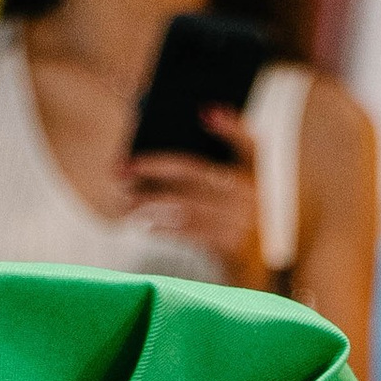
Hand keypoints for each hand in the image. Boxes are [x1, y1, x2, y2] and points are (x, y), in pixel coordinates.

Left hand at [125, 110, 268, 283]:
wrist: (257, 270)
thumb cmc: (235, 221)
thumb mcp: (236, 190)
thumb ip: (214, 163)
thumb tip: (169, 145)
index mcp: (254, 173)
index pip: (248, 141)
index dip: (229, 125)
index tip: (202, 110)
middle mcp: (251, 194)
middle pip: (195, 171)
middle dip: (154, 166)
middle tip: (123, 167)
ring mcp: (240, 222)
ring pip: (185, 203)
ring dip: (150, 200)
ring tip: (126, 199)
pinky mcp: (229, 246)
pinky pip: (189, 232)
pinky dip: (164, 228)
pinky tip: (145, 225)